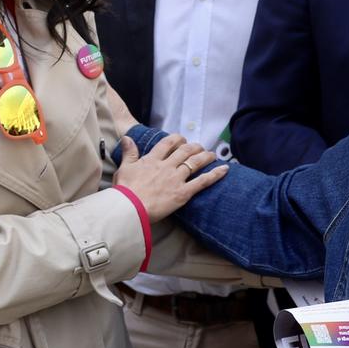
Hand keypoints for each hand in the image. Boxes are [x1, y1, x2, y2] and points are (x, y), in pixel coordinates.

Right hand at [113, 134, 227, 220]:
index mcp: (152, 160)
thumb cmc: (125, 191)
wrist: (130, 208)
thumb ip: (129, 153)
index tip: (182, 140)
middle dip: (194, 147)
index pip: (168, 143)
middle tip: (200, 148)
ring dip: (206, 156)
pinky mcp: (183, 193)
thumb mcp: (124, 169)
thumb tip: (127, 139)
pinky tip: (224, 169)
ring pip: (196, 162)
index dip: (177, 139)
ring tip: (212, 155)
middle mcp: (167, 166)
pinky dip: (215, 174)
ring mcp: (176, 179)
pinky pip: (202, 181)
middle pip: (185, 151)